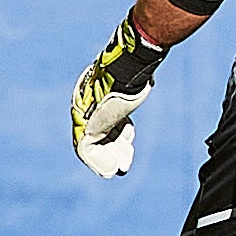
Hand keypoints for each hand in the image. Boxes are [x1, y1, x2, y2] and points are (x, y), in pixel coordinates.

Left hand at [69, 15, 167, 177]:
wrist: (130, 66)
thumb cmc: (137, 66)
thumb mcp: (137, 78)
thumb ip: (138, 82)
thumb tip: (150, 71)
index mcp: (97, 95)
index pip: (106, 119)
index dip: (119, 134)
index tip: (130, 142)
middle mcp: (87, 105)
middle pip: (99, 133)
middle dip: (113, 149)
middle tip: (122, 164)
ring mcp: (86, 115)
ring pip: (94, 144)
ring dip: (107, 158)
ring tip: (118, 169)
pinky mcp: (87, 126)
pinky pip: (88, 149)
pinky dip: (98, 162)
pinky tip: (110, 170)